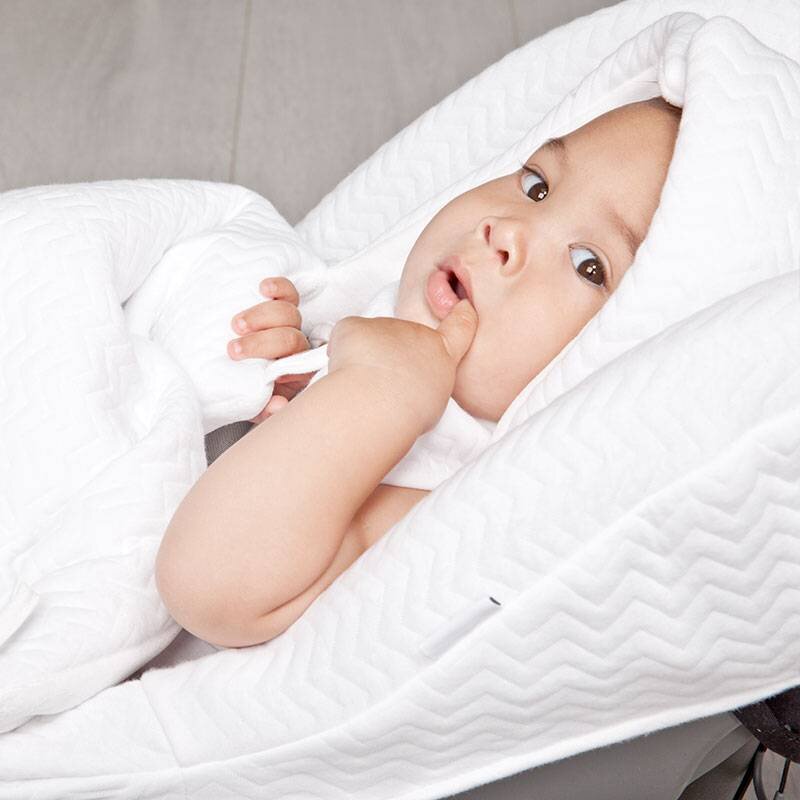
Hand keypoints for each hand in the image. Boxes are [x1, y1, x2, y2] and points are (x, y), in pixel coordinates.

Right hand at [228, 276, 317, 423]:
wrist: (219, 373)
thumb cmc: (241, 389)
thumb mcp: (252, 407)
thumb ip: (265, 410)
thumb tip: (279, 407)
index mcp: (296, 374)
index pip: (302, 367)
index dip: (287, 369)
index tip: (267, 375)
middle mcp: (297, 347)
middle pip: (292, 338)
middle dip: (263, 344)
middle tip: (234, 350)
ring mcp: (290, 324)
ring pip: (289, 314)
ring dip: (262, 317)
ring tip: (236, 325)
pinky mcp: (281, 303)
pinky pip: (288, 293)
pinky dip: (279, 288)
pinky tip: (263, 288)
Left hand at [326, 298, 477, 431]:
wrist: (380, 400)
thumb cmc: (409, 410)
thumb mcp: (434, 403)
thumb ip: (426, 384)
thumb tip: (408, 385)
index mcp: (442, 353)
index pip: (461, 326)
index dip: (462, 314)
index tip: (463, 307)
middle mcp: (417, 333)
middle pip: (406, 337)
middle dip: (394, 354)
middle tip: (385, 384)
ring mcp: (386, 325)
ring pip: (373, 338)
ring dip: (367, 356)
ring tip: (364, 385)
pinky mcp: (357, 326)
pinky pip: (347, 333)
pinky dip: (342, 349)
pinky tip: (345, 372)